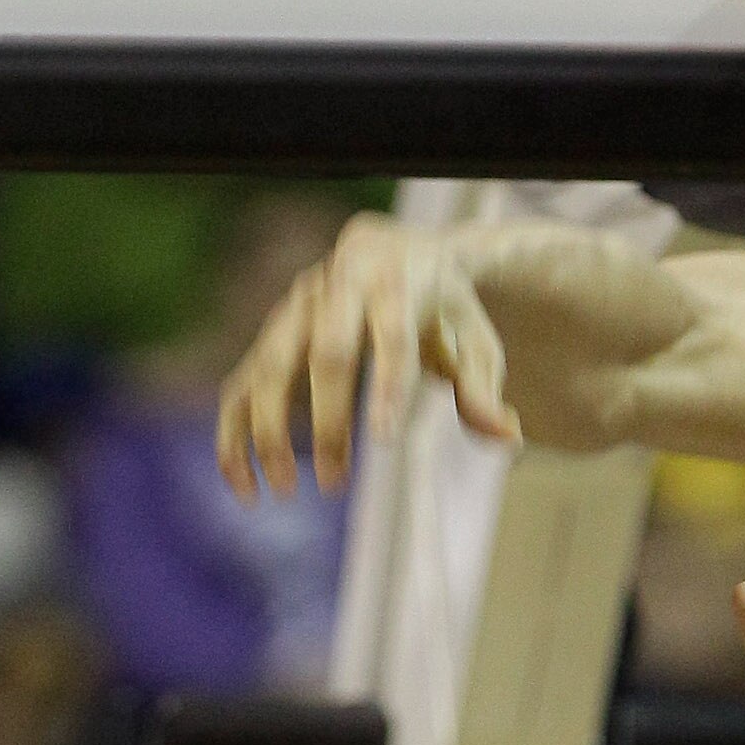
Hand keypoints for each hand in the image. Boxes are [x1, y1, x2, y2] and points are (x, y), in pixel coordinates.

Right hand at [216, 214, 518, 501]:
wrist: (393, 252)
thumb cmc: (441, 305)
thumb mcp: (474, 338)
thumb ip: (484, 388)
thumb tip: (510, 437)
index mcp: (396, 279)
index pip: (392, 336)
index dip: (388, 386)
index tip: (384, 440)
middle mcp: (337, 287)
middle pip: (326, 352)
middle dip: (327, 420)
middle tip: (335, 484)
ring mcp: (294, 308)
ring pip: (270, 366)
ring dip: (269, 432)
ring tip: (281, 492)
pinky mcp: (269, 334)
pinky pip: (240, 384)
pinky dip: (233, 435)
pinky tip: (245, 488)